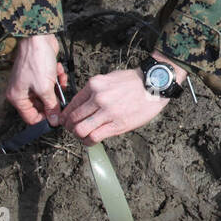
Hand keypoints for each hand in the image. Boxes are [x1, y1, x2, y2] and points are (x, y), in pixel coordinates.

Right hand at [6, 33, 69, 125]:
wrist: (39, 37)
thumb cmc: (37, 60)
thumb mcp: (45, 88)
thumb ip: (50, 106)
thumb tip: (54, 121)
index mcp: (17, 97)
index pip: (30, 117)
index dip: (45, 119)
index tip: (58, 118)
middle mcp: (21, 91)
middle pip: (40, 106)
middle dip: (53, 101)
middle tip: (63, 98)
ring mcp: (29, 82)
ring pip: (47, 94)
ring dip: (57, 89)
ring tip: (60, 81)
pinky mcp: (38, 74)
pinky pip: (50, 83)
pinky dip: (57, 79)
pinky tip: (59, 72)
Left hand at [60, 53, 184, 141]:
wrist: (154, 84)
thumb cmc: (133, 82)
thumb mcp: (109, 78)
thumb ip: (95, 90)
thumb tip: (83, 104)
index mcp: (94, 85)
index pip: (71, 104)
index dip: (66, 116)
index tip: (67, 121)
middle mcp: (97, 97)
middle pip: (73, 118)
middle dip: (70, 127)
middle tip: (73, 130)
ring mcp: (107, 111)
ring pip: (80, 129)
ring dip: (78, 136)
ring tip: (82, 136)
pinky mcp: (117, 124)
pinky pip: (94, 137)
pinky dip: (88, 142)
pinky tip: (91, 141)